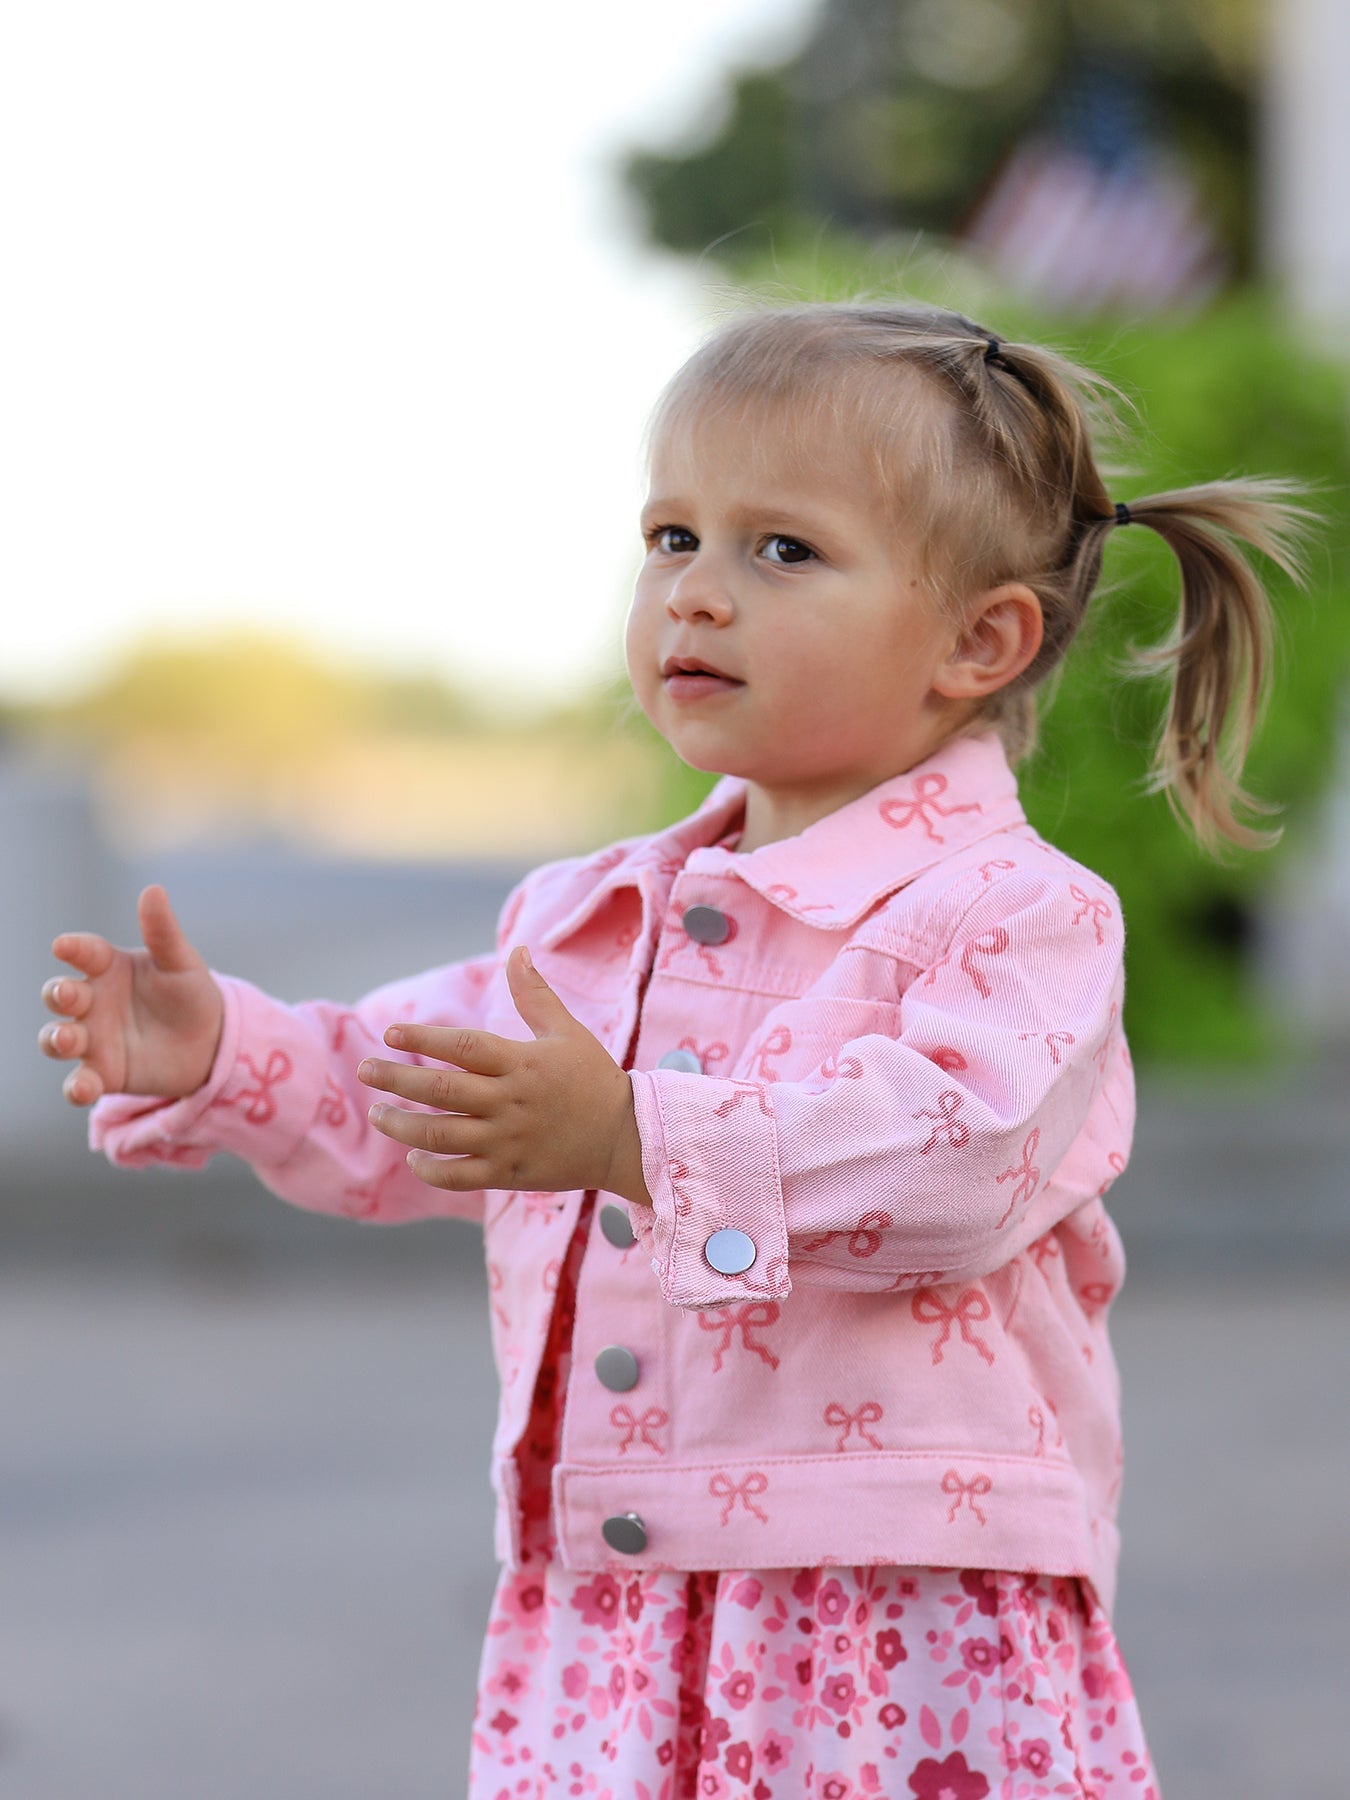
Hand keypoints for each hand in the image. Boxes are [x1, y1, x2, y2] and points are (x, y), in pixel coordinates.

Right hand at [40, 885, 224, 1105]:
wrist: (211, 1043)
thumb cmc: (190, 994)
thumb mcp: (182, 963)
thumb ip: (164, 932)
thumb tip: (153, 890)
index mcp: (108, 967)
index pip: (83, 953)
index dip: (72, 949)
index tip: (63, 946)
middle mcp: (93, 1001)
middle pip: (60, 995)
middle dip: (57, 994)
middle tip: (67, 995)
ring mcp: (93, 1038)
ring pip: (58, 1038)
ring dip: (55, 1039)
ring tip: (67, 1038)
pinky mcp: (103, 1074)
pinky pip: (79, 1082)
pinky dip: (75, 1087)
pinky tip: (82, 1088)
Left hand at [358, 945, 649, 1204]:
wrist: (627, 1137)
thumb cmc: (593, 1079)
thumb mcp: (568, 1031)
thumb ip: (535, 994)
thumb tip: (518, 950)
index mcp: (521, 1063)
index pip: (463, 1046)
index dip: (423, 1037)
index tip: (389, 1033)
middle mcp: (510, 1101)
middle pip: (440, 1089)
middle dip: (396, 1078)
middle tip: (365, 1070)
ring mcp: (508, 1140)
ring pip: (440, 1135)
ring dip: (401, 1125)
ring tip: (379, 1114)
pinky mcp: (510, 1174)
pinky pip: (459, 1176)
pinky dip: (430, 1168)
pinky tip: (413, 1155)